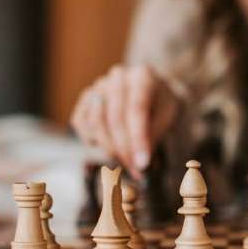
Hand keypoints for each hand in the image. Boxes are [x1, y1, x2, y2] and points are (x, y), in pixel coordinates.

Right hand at [70, 64, 178, 179]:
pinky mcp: (85, 97)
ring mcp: (98, 86)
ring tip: (126, 161)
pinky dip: (91, 139)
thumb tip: (139, 162)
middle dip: (124, 150)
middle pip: (114, 118)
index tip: (142, 164)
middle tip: (135, 171)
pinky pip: (80, 123)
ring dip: (109, 148)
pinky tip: (109, 145)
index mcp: (142, 77)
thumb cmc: (160, 105)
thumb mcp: (167, 116)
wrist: (149, 91)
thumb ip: (153, 134)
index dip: (138, 139)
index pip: (137, 109)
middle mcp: (117, 77)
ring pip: (96, 123)